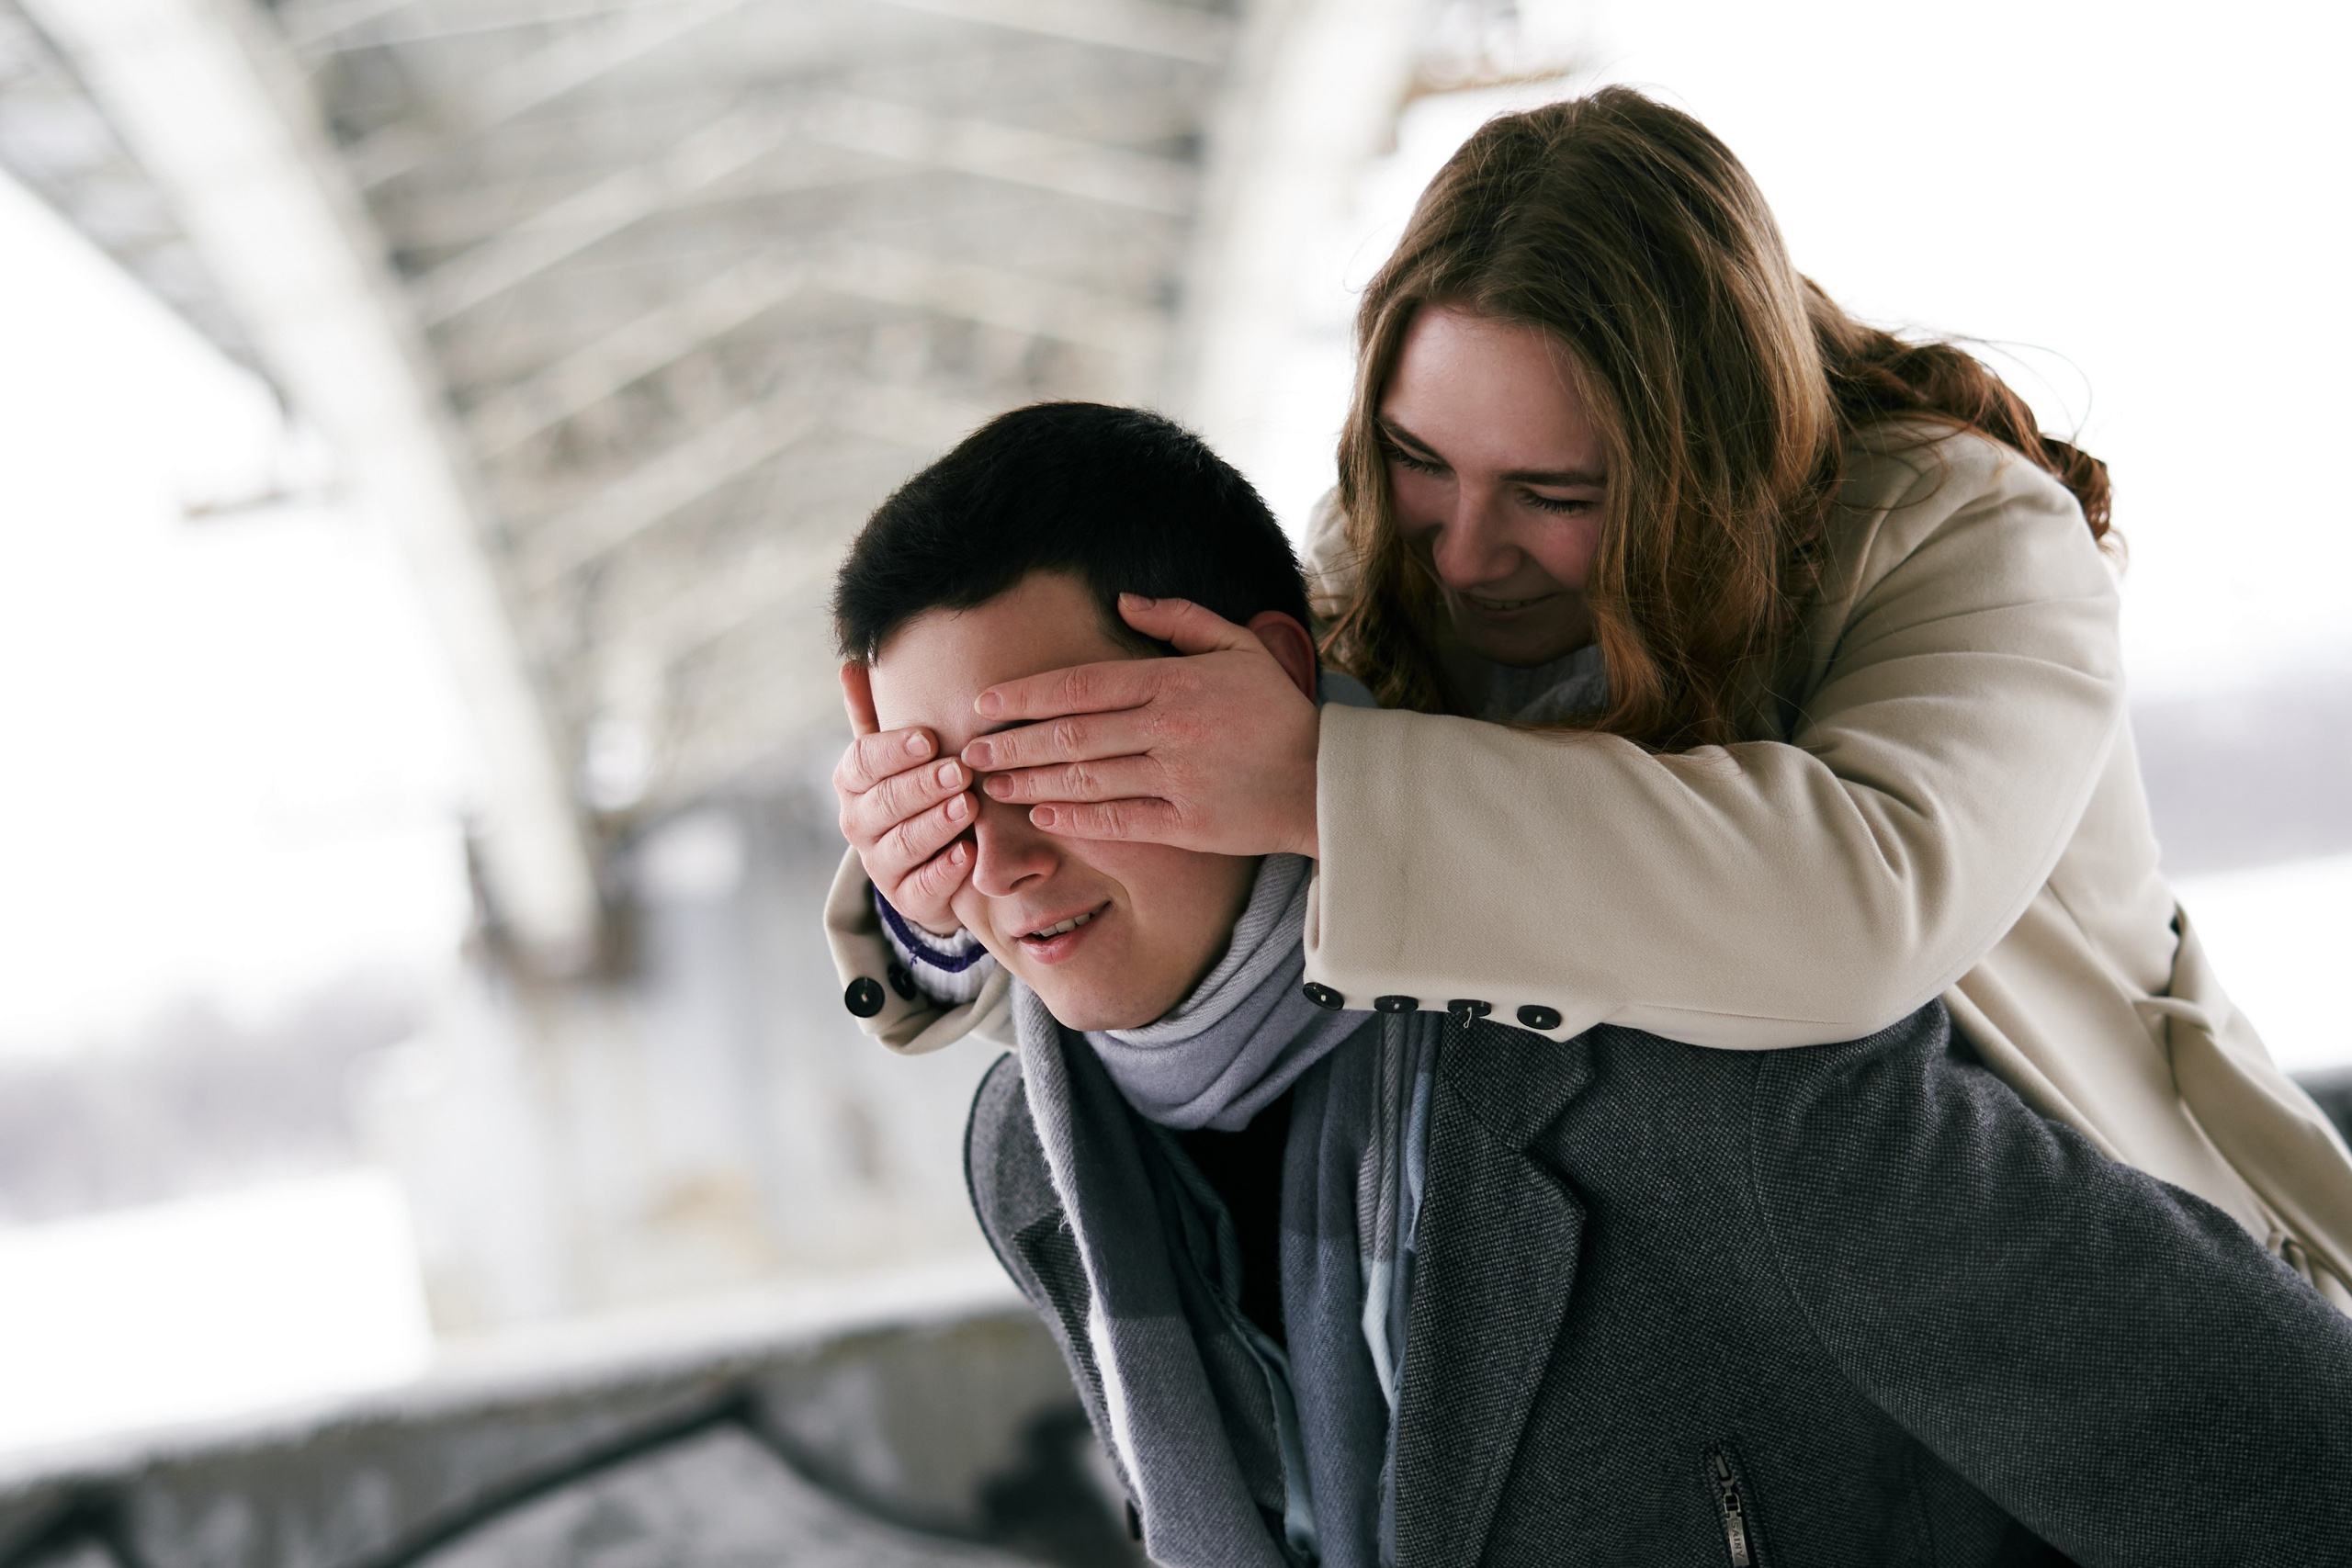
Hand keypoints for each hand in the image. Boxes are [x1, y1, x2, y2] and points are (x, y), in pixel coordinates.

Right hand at [833, 663, 973, 934]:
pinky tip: (968, 853)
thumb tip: (853, 661)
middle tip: (960, 770)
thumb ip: (875, 713)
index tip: (928, 737)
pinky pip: (921, 887)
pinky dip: (944, 870)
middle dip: (922, 786)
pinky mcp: (905, 899)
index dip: (893, 750)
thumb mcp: (897, 753)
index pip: (863, 761)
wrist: (928, 861)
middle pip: (884, 803)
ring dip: (936, 824)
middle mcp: (858, 822)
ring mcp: (880, 864)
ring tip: (969, 805)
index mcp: (852, 782)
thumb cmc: (916, 790)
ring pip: (903, 844)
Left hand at [961, 595, 1320, 857]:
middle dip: (1012, 744)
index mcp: (1175, 682)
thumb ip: (1181, 620)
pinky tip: (1043, 815)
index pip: (1082, 685)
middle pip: (1072, 735)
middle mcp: (1170, 728)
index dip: (1027, 695)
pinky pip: (1118, 821)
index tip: (986, 702)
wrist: (1325, 779)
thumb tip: (1123, 599)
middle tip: (969, 754)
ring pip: (1086, 780)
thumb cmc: (1277, 711)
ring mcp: (1177, 778)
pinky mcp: (1187, 824)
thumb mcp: (1238, 647)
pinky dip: (1076, 819)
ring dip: (1031, 783)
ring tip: (992, 786)